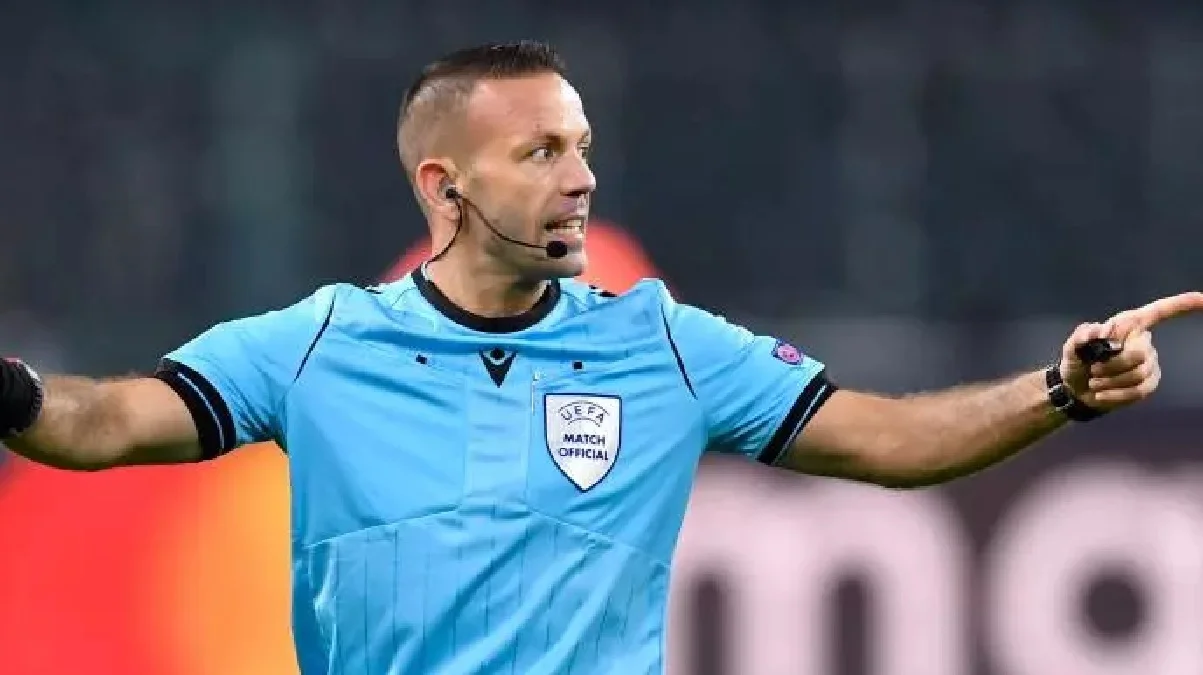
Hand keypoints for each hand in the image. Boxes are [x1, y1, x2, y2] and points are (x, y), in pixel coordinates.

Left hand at [1059, 291, 1202, 410]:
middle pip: (1140, 353)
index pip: (1158, 312)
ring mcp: (1149, 363)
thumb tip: (1098, 333)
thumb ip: (1081, 336)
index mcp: (1128, 325)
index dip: (1181, 305)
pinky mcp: (1149, 383)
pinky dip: (1116, 395)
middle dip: (1112, 365)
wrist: (1076, 389)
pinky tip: (1100, 395)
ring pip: (1139, 374)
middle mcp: (1143, 341)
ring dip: (1110, 381)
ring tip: (1095, 381)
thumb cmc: (1076, 361)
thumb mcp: (1071, 346)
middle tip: (1093, 369)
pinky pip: (1140, 390)